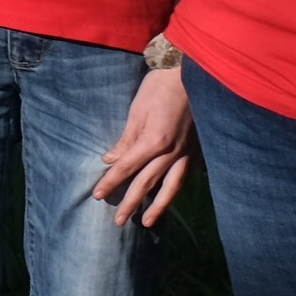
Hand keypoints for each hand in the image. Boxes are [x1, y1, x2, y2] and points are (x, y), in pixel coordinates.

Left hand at [90, 62, 194, 227]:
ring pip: (172, 186)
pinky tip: (169, 198)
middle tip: (118, 222)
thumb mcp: (137, 110)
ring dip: (158, 206)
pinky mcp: (198, 150)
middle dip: (131, 203)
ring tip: (148, 222)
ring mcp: (188, 152)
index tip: (97, 195)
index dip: (111, 182)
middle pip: (148, 183)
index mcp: (154, 140)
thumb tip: (111, 160)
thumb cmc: (162, 87)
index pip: (127, 167)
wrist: (197, 74)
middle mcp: (172, 151)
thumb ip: (126, 139)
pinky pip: (185, 176)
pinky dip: (176, 190)